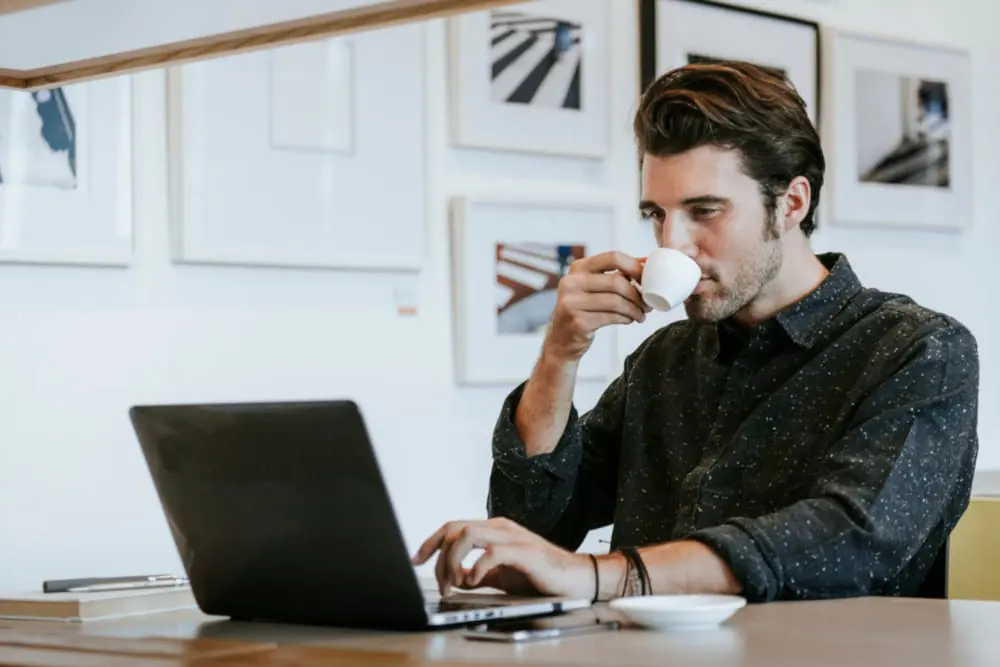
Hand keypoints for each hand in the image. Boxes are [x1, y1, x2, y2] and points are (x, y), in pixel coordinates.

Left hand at [411, 517, 592, 598]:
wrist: (574, 578)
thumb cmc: (540, 575)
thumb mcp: (501, 576)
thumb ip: (478, 574)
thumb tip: (456, 579)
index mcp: (493, 530)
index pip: (453, 527)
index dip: (431, 542)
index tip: (417, 559)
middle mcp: (500, 527)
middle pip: (454, 529)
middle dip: (437, 554)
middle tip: (439, 581)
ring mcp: (512, 537)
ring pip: (467, 535)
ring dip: (453, 561)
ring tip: (454, 583)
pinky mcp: (524, 551)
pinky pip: (491, 553)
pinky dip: (476, 568)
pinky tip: (474, 582)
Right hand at [546, 251, 650, 362]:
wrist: (561, 339)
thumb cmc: (583, 310)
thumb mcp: (592, 286)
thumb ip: (615, 274)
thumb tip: (646, 263)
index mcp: (578, 267)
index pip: (613, 257)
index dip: (635, 267)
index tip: (647, 279)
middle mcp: (571, 282)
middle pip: (617, 281)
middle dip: (638, 294)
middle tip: (647, 304)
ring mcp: (572, 302)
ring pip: (616, 301)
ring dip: (634, 309)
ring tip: (640, 314)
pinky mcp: (578, 322)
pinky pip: (611, 317)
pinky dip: (626, 318)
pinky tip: (629, 320)